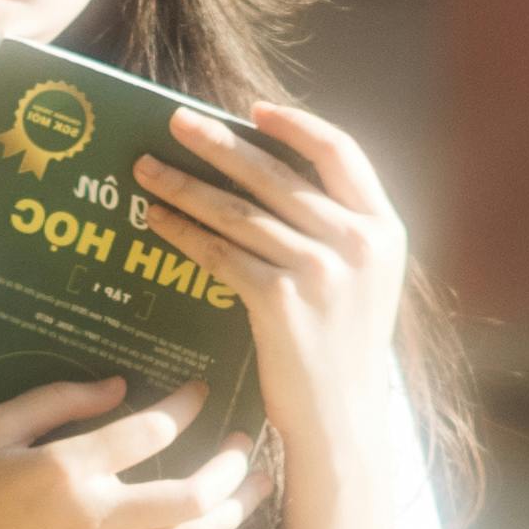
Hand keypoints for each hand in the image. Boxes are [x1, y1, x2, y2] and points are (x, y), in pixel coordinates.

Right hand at [0, 369, 266, 528]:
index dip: (186, 407)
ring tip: (257, 486)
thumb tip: (114, 387)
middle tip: (244, 440)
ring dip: (233, 512)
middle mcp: (95, 520)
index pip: (150, 432)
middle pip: (191, 495)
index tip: (200, 391)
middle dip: (229, 464)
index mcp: (67, 472)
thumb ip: (53, 403)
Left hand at [132, 107, 415, 528]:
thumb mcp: (364, 279)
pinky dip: (184, 233)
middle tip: (173, 121)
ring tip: (144, 169)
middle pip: (276, 172)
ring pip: (239, 211)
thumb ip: (338, 227)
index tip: (251, 109)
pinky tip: (155, 222)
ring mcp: (321, 270)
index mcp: (384, 228)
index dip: (295, 124)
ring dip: (184, 185)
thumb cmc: (343, 349)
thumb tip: (274, 176)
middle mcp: (357, 242)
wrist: (341, 419)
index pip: (341, 151)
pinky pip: (221, 253)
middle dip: (217, 143)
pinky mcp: (281, 300)